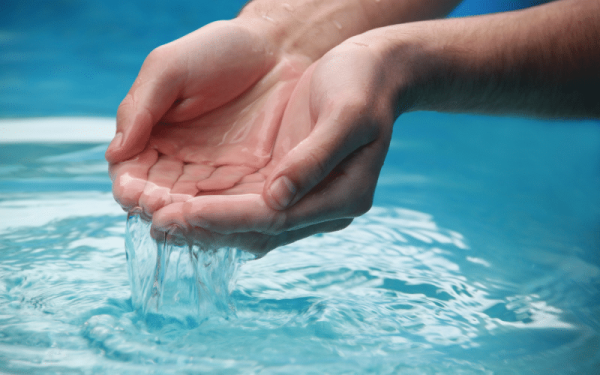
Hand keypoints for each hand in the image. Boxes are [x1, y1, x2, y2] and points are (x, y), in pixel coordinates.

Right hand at [106, 20, 311, 218]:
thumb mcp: (169, 69)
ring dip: (185, 216)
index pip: (132, 171)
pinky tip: (216, 219)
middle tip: (157, 210)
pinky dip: (220, 214)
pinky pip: (230, 202)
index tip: (131, 192)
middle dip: (156, 206)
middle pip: (160, 195)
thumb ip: (140, 108)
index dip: (130, 185)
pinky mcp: (248, 178)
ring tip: (181, 219)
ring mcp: (215, 172)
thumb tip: (114, 154)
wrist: (276, 49)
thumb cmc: (217, 50)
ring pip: (193, 205)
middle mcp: (181, 160)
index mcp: (153, 135)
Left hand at [151, 35, 401, 254]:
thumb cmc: (362, 84)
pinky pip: (245, 205)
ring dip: (204, 224)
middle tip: (156, 223)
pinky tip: (180, 203)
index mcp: (343, 196)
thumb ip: (315, 158)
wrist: (370, 70)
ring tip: (157, 219)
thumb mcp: (347, 115)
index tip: (181, 213)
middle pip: (256, 230)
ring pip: (247, 224)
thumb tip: (277, 199)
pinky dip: (213, 207)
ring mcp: (303, 199)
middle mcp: (322, 207)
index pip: (274, 219)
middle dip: (205, 228)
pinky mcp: (287, 184)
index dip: (226, 218)